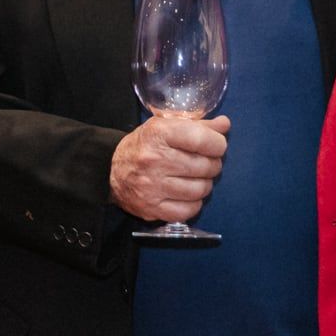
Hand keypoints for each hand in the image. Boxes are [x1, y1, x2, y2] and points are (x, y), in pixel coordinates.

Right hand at [109, 114, 228, 223]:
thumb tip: (224, 124)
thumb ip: (197, 125)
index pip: (202, 139)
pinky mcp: (152, 208)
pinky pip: (189, 210)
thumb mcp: (166, 126)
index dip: (217, 144)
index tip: (216, 146)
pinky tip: (187, 195)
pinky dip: (194, 203)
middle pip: (205, 166)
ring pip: (200, 189)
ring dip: (205, 184)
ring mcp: (152, 186)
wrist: (111, 170)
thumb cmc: (145, 145)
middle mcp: (154, 159)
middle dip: (212, 164)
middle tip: (205, 163)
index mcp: (159, 134)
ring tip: (197, 178)